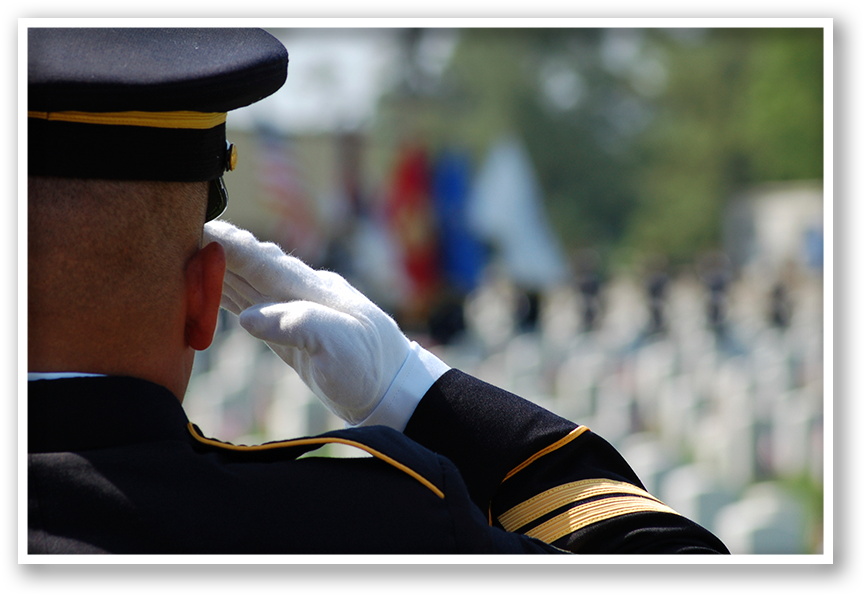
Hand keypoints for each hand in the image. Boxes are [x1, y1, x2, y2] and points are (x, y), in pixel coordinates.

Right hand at [203, 221, 447, 428]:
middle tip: (177, 232)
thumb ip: (297, 324)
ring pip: (247, 283)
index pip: (262, 260)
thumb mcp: (340, 345)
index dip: (229, 245)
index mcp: (312, 289)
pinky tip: (209, 291)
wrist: (392, 391)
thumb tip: (248, 317)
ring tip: (182, 254)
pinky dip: (227, 296)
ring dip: (216, 269)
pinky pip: (251, 307)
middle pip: (250, 264)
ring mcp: (295, 311)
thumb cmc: (370, 366)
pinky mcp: (290, 334)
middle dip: (215, 248)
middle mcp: (300, 293)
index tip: (199, 227)